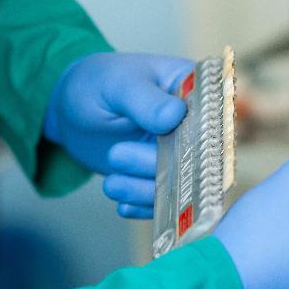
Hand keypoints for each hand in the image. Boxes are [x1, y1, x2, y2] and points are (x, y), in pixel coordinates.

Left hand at [44, 52, 193, 217]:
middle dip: (161, 165)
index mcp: (195, 89)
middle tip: (116, 155)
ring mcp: (179, 153)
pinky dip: (143, 205)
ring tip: (112, 183)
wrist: (72, 110)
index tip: (178, 148)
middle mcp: (195, 124)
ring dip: (146, 189)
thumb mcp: (118, 85)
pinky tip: (123, 204)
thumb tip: (174, 115)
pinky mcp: (161, 176)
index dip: (204, 136)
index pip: (216, 116)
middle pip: (198, 155)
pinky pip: (162, 199)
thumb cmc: (98, 83)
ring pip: (178, 182)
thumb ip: (145, 100)